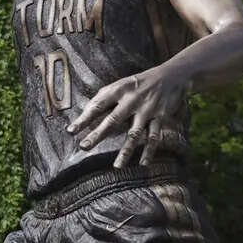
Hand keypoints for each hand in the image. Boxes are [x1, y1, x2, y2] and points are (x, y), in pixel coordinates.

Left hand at [67, 65, 188, 167]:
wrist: (172, 75)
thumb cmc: (139, 83)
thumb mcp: (121, 84)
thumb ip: (104, 98)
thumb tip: (84, 115)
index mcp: (119, 89)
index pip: (97, 105)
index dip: (83, 118)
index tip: (70, 131)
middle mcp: (132, 100)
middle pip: (112, 120)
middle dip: (97, 134)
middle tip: (84, 147)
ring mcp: (147, 109)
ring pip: (134, 133)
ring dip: (125, 151)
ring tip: (116, 167)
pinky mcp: (160, 117)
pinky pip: (153, 137)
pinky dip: (149, 151)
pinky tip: (143, 164)